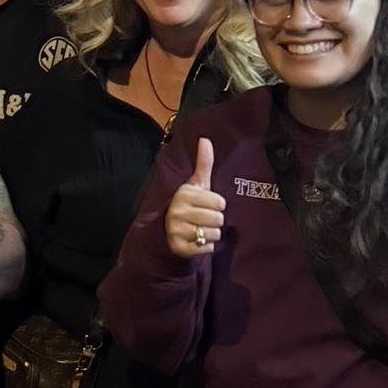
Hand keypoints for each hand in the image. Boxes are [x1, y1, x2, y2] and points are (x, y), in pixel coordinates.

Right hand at [164, 138, 223, 259]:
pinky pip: (206, 248)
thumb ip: (203, 163)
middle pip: (218, 219)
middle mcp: (178, 212)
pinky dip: (205, 246)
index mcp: (184, 194)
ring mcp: (177, 230)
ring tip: (199, 229)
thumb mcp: (196, 184)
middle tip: (203, 219)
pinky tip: (196, 241)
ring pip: (214, 234)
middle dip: (214, 220)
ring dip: (210, 234)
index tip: (205, 205)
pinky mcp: (179, 247)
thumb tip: (205, 139)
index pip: (220, 202)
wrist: (167, 230)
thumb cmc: (189, 204)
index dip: (217, 205)